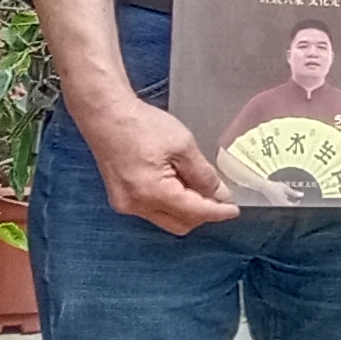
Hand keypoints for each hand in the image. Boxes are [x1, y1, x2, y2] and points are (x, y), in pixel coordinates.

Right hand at [80, 85, 235, 234]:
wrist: (106, 115)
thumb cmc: (142, 126)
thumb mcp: (183, 146)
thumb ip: (203, 175)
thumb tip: (219, 194)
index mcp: (153, 193)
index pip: (194, 212)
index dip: (217, 212)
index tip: (234, 209)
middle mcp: (136, 206)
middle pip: (179, 223)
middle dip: (202, 214)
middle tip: (218, 196)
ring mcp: (125, 204)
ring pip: (165, 219)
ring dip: (185, 209)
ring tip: (198, 186)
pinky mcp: (120, 197)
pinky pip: (152, 210)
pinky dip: (169, 203)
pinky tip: (178, 184)